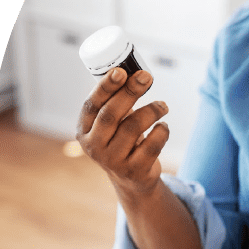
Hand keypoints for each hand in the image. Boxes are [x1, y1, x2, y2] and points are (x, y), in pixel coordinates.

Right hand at [76, 68, 168, 196]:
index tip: (120, 71)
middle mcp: (94, 146)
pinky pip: (152, 145)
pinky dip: (162, 131)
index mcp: (85, 129)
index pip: (91, 105)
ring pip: (133, 128)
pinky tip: (163, 126)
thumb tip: (136, 72)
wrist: (132, 177)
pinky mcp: (134, 170)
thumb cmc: (122, 139)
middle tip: (146, 77)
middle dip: (130, 92)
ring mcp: (113, 160)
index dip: (105, 87)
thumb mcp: (113, 122)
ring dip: (151, 110)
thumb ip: (116, 100)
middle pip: (111, 114)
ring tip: (163, 105)